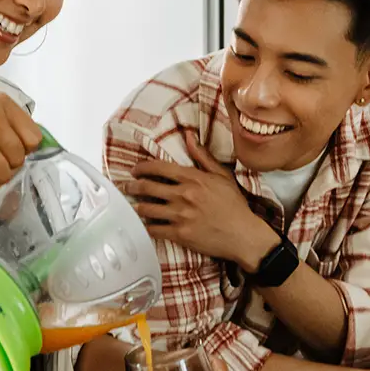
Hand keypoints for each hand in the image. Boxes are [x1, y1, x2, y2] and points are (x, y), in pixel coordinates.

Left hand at [126, 132, 275, 269]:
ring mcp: (180, 215)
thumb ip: (202, 156)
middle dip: (132, 186)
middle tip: (127, 187)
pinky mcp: (180, 234)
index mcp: (193, 178)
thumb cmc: (234, 205)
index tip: (135, 170)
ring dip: (137, 206)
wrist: (243, 234)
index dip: (142, 168)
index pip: (159, 168)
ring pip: (147, 209)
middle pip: (147, 187)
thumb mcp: (222, 176)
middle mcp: (183, 195)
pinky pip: (154, 229)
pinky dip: (146, 227)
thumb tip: (189, 136)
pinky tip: (144, 225)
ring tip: (133, 206)